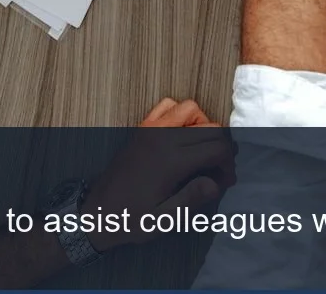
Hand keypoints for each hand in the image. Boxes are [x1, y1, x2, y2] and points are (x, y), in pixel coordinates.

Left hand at [83, 99, 234, 250]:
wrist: (97, 213)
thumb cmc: (130, 220)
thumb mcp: (162, 220)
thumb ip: (191, 199)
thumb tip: (217, 183)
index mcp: (171, 161)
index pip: (217, 148)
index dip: (228, 165)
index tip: (224, 183)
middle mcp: (163, 138)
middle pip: (210, 128)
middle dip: (221, 148)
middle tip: (217, 173)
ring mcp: (151, 128)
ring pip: (192, 110)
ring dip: (204, 127)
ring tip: (202, 153)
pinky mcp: (142, 128)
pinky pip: (169, 106)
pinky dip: (181, 114)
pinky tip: (182, 136)